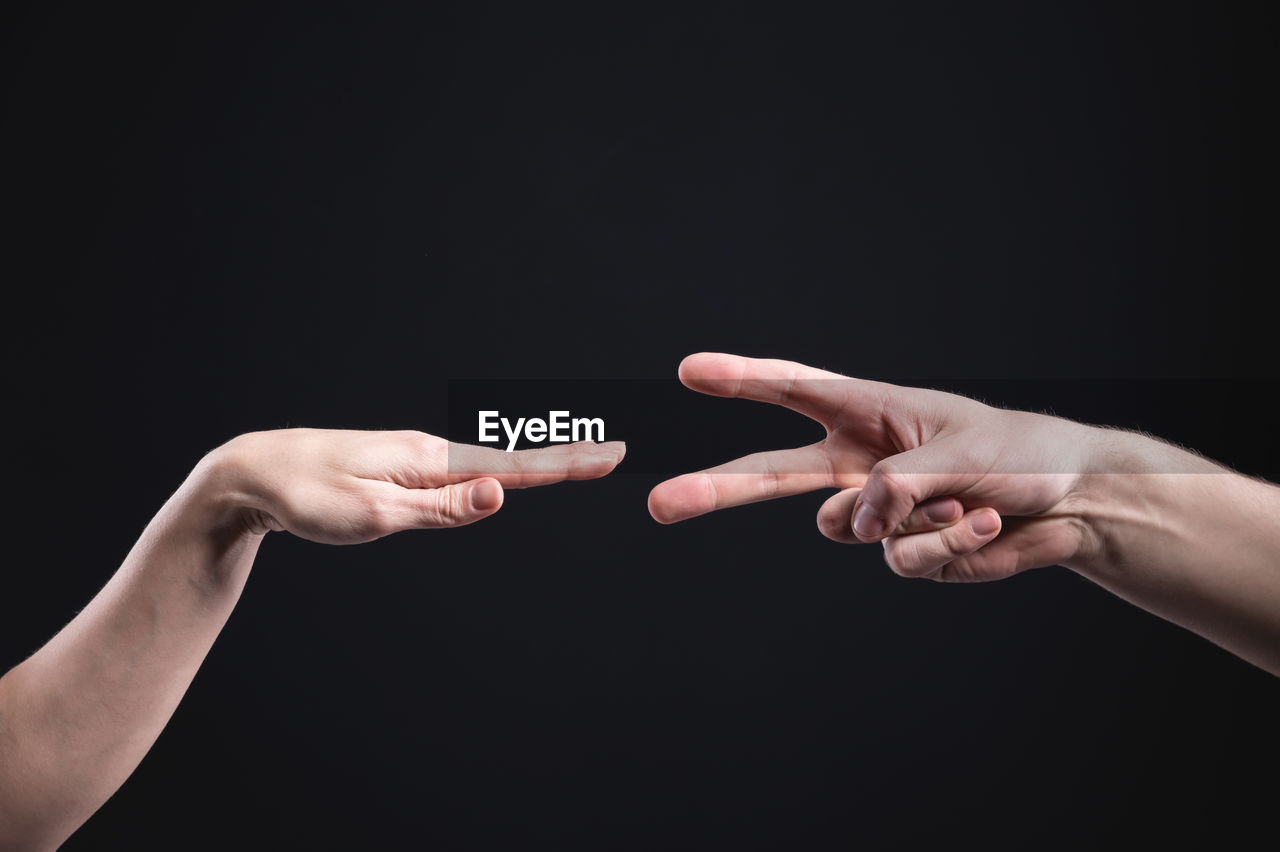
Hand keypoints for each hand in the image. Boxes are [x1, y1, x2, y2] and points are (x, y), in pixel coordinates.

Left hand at [204, 428, 625, 544]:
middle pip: (507, 460)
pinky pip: (456, 471)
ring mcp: (411, 458)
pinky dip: (490, 472)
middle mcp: (427, 453)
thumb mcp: (375, 513)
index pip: (510, 467)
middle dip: (559, 460)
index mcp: (429, 461)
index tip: (608, 457)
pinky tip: (496, 477)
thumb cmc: (306, 496)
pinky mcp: (395, 468)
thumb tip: (500, 495)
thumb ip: (441, 509)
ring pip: (482, 464)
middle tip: (608, 456)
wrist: (251, 473)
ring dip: (528, 465)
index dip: (562, 465)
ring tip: (569, 465)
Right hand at [648, 353, 1106, 581]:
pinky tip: (981, 526)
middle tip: (660, 502)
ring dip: (909, 521)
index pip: (794, 390)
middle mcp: (860, 461)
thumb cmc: (1020, 452)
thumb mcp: (964, 453)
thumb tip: (856, 521)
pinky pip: (901, 560)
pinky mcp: (904, 550)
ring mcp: (878, 511)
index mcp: (870, 412)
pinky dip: (947, 547)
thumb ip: (900, 484)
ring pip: (844, 529)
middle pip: (771, 473)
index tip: (691, 371)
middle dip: (716, 487)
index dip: (741, 379)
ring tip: (962, 504)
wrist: (1073, 503)